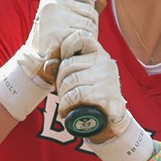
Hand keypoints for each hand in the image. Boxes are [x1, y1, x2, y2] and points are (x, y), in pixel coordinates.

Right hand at [29, 0, 101, 67]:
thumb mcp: (67, 20)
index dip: (90, 9)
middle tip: (82, 38)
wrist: (35, 63)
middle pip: (90, 10)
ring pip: (90, 23)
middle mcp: (52, 3)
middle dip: (92, 25)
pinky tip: (77, 49)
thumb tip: (103, 0)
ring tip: (79, 44)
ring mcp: (54, 17)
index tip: (82, 22)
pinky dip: (85, 44)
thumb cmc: (53, 41)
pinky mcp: (57, 32)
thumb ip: (83, 9)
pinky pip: (85, 35)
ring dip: (90, 36)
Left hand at [54, 37, 158, 160]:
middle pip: (68, 64)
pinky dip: (66, 105)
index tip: (62, 67)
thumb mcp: (82, 78)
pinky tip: (65, 111)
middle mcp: (106, 63)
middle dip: (59, 81)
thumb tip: (48, 64)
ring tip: (64, 104)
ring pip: (71, 81)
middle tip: (61, 93)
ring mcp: (107, 79)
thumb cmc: (94, 96)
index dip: (66, 48)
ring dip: (62, 95)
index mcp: (100, 55)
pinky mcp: (106, 95)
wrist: (112, 122)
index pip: (80, 38)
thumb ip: (66, 68)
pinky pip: (76, 95)